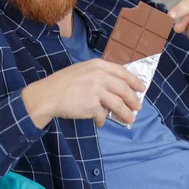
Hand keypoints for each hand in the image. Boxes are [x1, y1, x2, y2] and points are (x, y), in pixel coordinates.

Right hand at [21, 58, 145, 128]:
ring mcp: (96, 90)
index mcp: (97, 65)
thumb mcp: (81, 71)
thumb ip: (98, 75)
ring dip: (125, 113)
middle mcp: (99, 76)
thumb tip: (114, 88)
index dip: (134, 81)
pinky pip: (102, 115)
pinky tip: (99, 123)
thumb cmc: (62, 83)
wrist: (47, 95)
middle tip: (138, 107)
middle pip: (124, 89)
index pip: (122, 72)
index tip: (141, 88)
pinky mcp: (92, 105)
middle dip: (133, 100)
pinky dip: (102, 121)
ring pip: (118, 104)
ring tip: (129, 119)